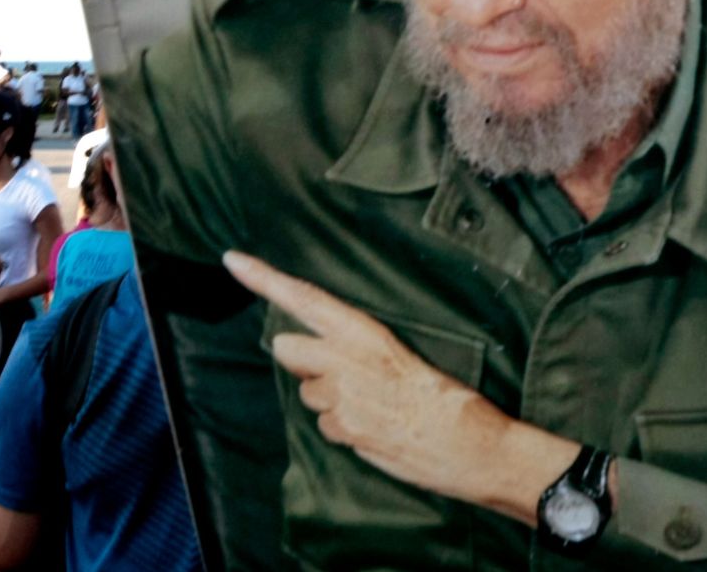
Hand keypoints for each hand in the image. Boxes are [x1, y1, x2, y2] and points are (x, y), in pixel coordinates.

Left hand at [223, 250, 515, 501]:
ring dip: (329, 398)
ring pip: (309, 393)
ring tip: (372, 405)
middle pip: (288, 347)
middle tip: (336, 371)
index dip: (265, 279)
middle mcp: (346, 361)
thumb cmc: (449, 398)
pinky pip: (327, 427)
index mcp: (366, 332)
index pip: (305, 298)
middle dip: (302, 359)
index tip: (233, 259)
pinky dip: (344, 428)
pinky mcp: (344, 431)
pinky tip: (375, 428)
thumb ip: (361, 351)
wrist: (472, 446)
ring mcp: (341, 398)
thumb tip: (331, 358)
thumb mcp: (405, 356)